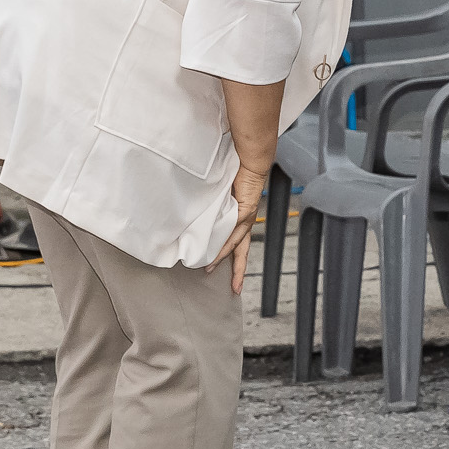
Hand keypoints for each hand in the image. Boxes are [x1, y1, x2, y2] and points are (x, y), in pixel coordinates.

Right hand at [207, 162, 266, 294]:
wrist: (249, 159)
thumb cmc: (235, 174)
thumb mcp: (222, 196)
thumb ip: (215, 209)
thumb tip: (199, 219)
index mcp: (240, 218)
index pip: (237, 243)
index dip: (234, 260)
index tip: (232, 277)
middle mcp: (245, 220)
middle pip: (242, 250)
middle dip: (238, 270)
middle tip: (234, 288)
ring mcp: (246, 217)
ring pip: (237, 244)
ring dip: (223, 258)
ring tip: (209, 269)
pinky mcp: (245, 210)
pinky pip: (233, 231)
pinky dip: (224, 243)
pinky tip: (216, 253)